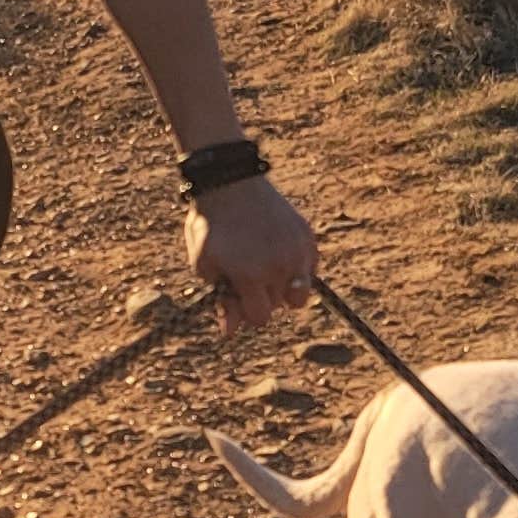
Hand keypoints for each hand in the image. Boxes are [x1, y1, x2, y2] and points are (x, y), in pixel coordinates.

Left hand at [186, 174, 315, 334]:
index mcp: (251, 276)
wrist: (231, 184)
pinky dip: (298, 268)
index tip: (239, 295)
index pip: (261, 317)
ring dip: (286, 288)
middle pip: (281, 306)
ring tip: (269, 270)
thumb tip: (230, 333)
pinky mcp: (307, 237)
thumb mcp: (206, 266)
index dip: (247, 311)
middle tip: (249, 275)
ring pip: (302, 292)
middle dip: (264, 297)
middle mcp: (279, 266)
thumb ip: (222, 301)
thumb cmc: (212, 227)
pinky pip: (311, 268)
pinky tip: (280, 254)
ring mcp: (297, 251)